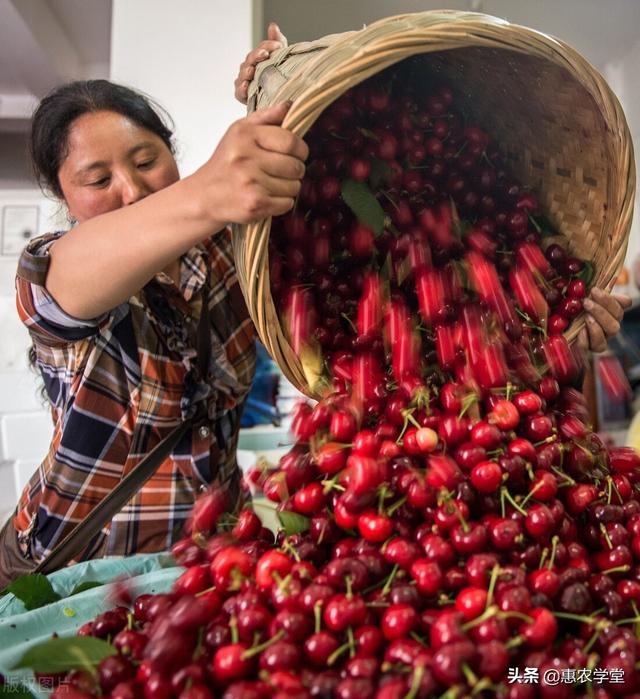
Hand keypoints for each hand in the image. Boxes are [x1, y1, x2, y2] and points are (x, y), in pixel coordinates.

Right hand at [195, 101, 307, 224]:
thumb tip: (290, 105)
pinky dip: (282, 202)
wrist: (205, 196)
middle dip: (295, 171)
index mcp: (245, 135)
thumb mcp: (239, 131)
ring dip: (288, 188)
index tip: (296, 153)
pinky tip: (267, 197)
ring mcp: (251, 182)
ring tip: (270, 184)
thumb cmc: (226, 163)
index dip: (300, 149)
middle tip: (282, 171)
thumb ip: (266, 117)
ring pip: (294, 186)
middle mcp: (246, 158)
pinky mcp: (254, 203)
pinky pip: (287, 203)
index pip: (290, 141)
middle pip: (295, 166)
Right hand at [235, 22, 287, 103]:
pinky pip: (239, 91)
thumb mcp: (280, 60)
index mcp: (258, 58)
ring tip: (253, 70)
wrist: (276, 102)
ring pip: (244, 73)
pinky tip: (246, 85)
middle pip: (250, 59)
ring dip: (248, 71)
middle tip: (264, 54)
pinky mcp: (242, 95)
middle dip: (257, 56)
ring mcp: (244, 80)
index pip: (261, 49)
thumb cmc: (277, 79)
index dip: (268, 46)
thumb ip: (277, 42)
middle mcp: (249, 68)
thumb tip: (273, 26)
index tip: (278, 46)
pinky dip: (241, 88)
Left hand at [576, 286, 632, 352]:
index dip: (609, 300)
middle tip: (586, 302)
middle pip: (615, 324)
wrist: (554, 329)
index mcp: (611, 314)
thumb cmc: (572, 310)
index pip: (620, 308)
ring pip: (606, 336)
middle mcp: (608, 329)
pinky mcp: (586, 350)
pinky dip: (585, 339)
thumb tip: (624, 299)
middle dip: (601, 312)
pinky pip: (589, 347)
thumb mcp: (584, 300)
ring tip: (585, 317)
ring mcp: (598, 341)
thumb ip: (599, 297)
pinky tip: (579, 331)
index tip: (594, 290)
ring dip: (596, 325)